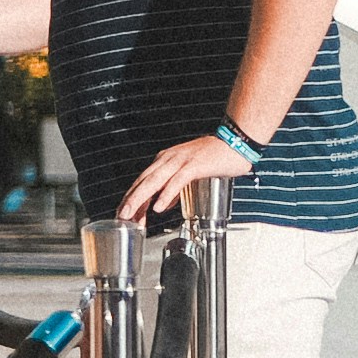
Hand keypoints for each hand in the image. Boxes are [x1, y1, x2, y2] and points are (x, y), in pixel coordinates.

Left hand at [110, 134, 255, 223]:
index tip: (125, 214)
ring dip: (140, 199)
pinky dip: (166, 195)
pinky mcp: (194, 165)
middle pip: (143, 181)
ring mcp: (181, 161)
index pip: (142, 181)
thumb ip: (174, 188)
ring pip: (154, 182)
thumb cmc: (218, 156)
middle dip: (129, 201)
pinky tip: (160, 207)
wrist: (238, 141)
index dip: (132, 198)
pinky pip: (176, 182)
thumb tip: (163, 203)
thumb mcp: (191, 173)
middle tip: (120, 217)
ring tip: (131, 214)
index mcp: (166, 160)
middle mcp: (169, 159)